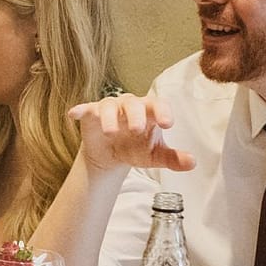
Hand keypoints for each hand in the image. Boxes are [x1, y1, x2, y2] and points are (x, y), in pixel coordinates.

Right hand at [68, 92, 197, 173]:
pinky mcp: (91, 114)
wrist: (111, 154)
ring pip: (109, 105)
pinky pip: (86, 109)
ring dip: (110, 117)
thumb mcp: (155, 156)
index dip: (163, 112)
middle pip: (133, 103)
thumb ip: (173, 158)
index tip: (167, 124)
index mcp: (149, 112)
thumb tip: (192, 162)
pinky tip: (74, 114)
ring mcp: (109, 109)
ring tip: (111, 132)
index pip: (158, 105)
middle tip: (137, 130)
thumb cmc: (136, 149)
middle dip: (135, 115)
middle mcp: (129, 106)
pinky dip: (80, 110)